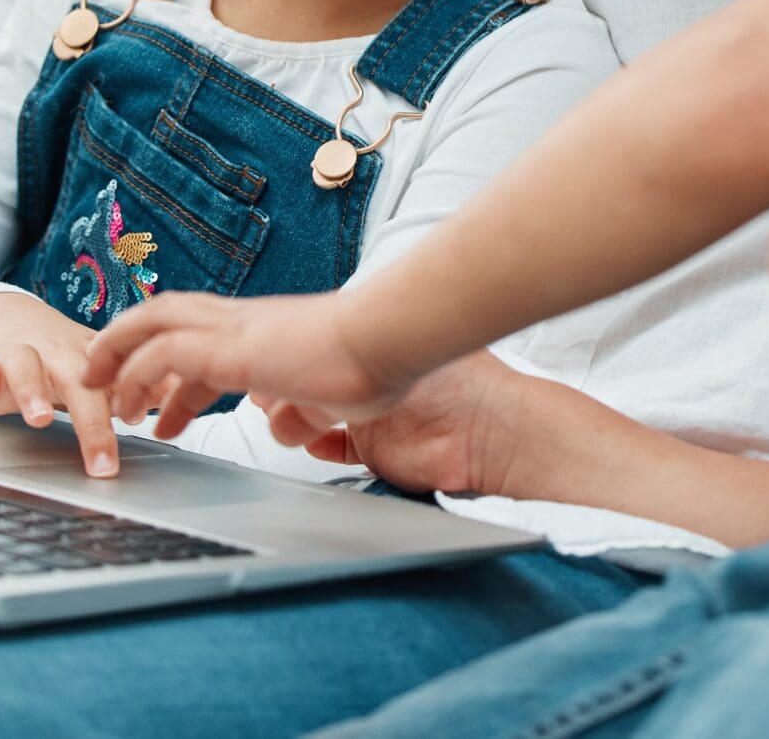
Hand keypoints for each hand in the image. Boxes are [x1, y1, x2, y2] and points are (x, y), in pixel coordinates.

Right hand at [0, 291, 127, 477]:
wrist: (9, 319)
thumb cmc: (60, 356)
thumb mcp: (97, 369)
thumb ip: (132, 386)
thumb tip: (178, 397)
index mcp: (91, 358)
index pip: (116, 380)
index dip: (130, 399)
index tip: (140, 426)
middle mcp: (57, 355)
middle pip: (78, 380)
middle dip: (91, 421)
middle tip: (102, 458)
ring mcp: (18, 354)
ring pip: (25, 365)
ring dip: (32, 390)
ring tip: (40, 419)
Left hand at [81, 290, 394, 441]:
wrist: (387, 337)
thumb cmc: (373, 362)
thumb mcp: (328, 393)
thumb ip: (302, 405)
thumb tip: (289, 420)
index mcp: (263, 329)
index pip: (202, 336)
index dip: (173, 367)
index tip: (159, 403)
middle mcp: (242, 321)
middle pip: (167, 312)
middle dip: (127, 341)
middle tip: (101, 378)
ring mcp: (234, 330)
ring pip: (154, 322)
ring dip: (118, 352)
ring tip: (95, 389)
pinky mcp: (230, 350)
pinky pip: (163, 355)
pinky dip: (137, 375)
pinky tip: (128, 404)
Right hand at [258, 349, 530, 497]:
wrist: (493, 434)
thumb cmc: (465, 380)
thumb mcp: (407, 351)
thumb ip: (369, 336)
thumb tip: (338, 318)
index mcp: (378, 348)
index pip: (323, 347)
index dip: (296, 353)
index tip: (275, 354)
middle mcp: (372, 380)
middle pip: (310, 383)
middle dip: (288, 385)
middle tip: (275, 386)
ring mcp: (371, 417)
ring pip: (314, 416)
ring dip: (297, 416)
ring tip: (290, 412)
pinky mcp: (375, 450)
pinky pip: (335, 449)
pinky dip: (319, 445)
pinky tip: (311, 438)